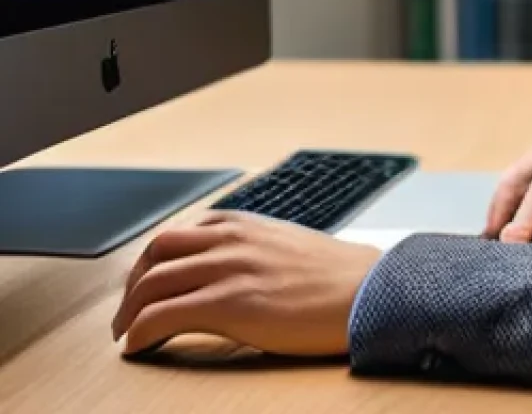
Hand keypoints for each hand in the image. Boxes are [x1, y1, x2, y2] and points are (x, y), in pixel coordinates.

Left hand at [111, 211, 381, 356]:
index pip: (176, 234)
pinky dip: (140, 333)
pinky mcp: (228, 304)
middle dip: (133, 284)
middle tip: (128, 311)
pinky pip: (163, 316)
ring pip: (152, 283)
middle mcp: (229, 239)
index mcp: (243, 223)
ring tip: (127, 334)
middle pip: (155, 252)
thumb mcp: (286, 244)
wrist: (365, 291)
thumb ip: (251, 247)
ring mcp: (228, 269)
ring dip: (129, 312)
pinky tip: (139, 347)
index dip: (151, 262)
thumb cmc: (334, 276)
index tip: (146, 283)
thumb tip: (226, 267)